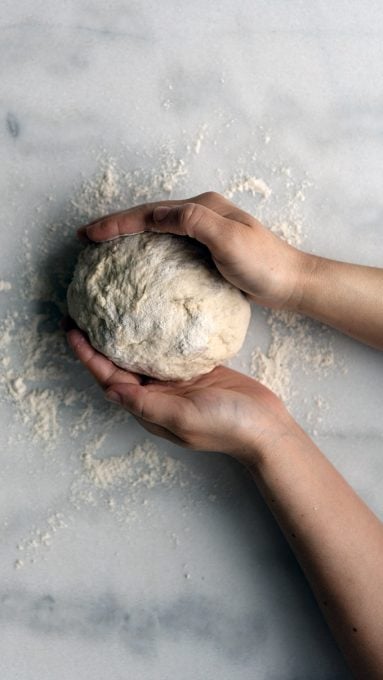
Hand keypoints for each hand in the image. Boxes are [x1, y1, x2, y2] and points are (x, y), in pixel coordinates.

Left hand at [66, 328, 291, 459]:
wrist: (266, 426)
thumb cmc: (226, 425)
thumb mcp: (182, 417)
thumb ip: (147, 404)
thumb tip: (109, 389)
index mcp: (149, 408)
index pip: (110, 378)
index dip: (88, 356)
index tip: (71, 329)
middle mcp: (157, 395)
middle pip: (119, 365)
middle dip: (98, 342)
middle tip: (83, 312)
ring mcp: (176, 382)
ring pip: (141, 355)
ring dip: (123, 336)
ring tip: (110, 309)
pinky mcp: (195, 370)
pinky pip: (168, 349)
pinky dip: (154, 334)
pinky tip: (149, 315)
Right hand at [78, 192, 304, 308]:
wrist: (292, 284)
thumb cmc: (264, 264)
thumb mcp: (228, 239)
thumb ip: (194, 221)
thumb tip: (158, 214)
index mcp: (203, 208)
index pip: (151, 212)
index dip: (118, 222)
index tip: (91, 234)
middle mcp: (203, 215)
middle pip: (151, 217)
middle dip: (119, 225)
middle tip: (89, 237)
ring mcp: (207, 234)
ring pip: (159, 231)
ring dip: (132, 236)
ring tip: (108, 248)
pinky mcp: (210, 252)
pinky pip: (171, 248)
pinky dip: (150, 252)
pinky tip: (143, 266)